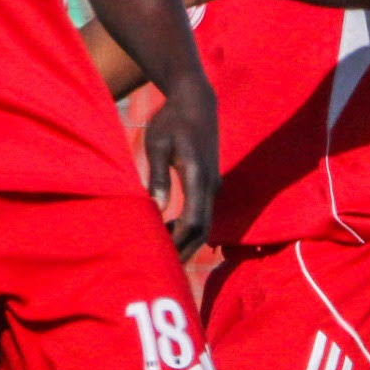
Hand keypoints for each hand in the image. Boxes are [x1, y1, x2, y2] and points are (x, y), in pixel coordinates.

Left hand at [142, 73, 218, 253]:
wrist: (197, 101)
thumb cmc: (172, 120)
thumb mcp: (157, 145)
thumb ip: (158, 178)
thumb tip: (156, 210)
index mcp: (198, 177)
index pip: (192, 221)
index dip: (176, 242)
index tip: (158, 255)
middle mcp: (211, 185)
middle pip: (201, 230)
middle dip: (183, 250)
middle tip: (162, 268)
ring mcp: (213, 184)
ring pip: (204, 224)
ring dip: (186, 241)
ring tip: (163, 253)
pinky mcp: (210, 182)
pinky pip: (203, 213)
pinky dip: (189, 228)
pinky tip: (170, 229)